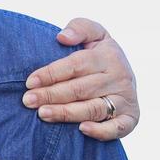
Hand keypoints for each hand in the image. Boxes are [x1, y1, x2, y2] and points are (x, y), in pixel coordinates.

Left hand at [22, 17, 138, 140]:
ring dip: (67, 113)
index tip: (30, 82)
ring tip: (43, 114)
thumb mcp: (94, 34)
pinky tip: (82, 130)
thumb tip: (62, 37)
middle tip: (28, 101)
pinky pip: (118, 128)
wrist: (125, 75)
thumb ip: (80, 28)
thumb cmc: (99, 55)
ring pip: (93, 109)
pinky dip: (101, 131)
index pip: (76, 65)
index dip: (51, 74)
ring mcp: (126, 99)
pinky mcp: (131, 118)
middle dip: (51, 95)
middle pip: (81, 89)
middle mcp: (120, 78)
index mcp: (109, 56)